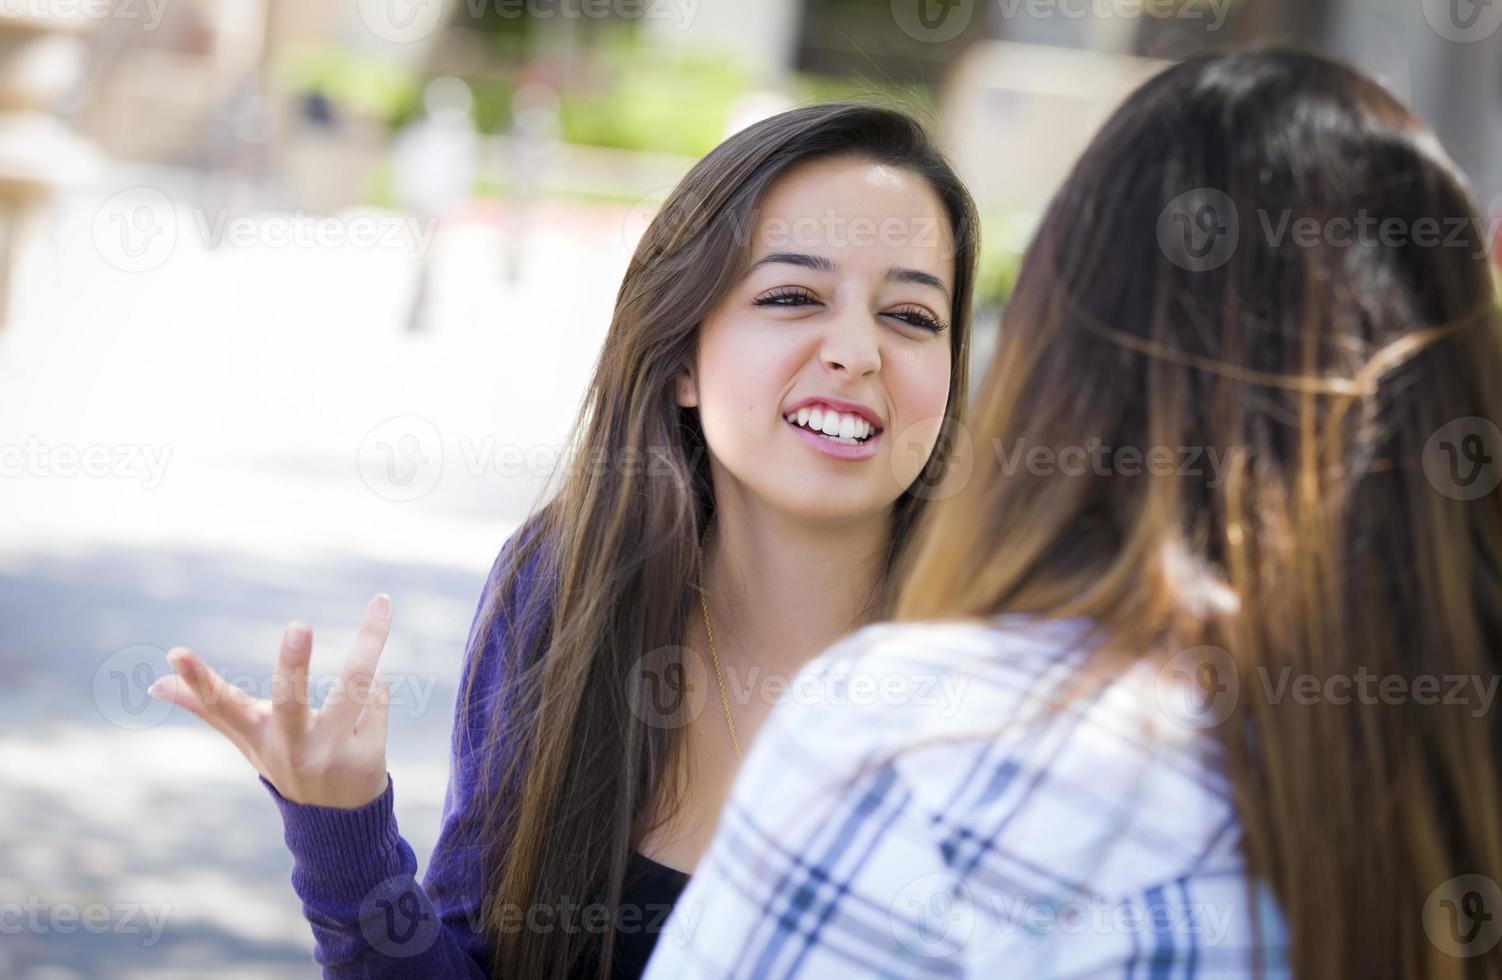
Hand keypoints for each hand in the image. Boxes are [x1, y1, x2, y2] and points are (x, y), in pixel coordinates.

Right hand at [149, 593, 394, 808]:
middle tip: (297, 625)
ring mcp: (330, 755)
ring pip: (355, 685)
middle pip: (290, 702)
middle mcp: (292, 747)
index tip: (175, 653)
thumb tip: (154, 683)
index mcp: (258, 736)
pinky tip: (371, 705)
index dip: (198, 682)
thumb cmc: (287, 761)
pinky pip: (377, 697)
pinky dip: (376, 690)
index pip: (222, 707)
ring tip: (380, 605)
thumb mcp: (249, 739)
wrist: (338, 820)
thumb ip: (208, 707)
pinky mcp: (367, 757)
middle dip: (293, 665)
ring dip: (370, 640)